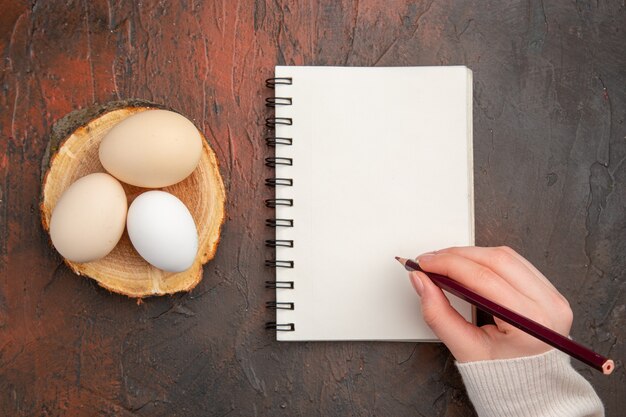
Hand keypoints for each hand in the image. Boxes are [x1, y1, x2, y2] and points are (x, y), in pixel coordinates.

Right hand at [409, 246, 572, 362]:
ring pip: (506, 256)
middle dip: (457, 255)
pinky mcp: (550, 292)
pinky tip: (469, 265)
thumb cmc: (504, 377)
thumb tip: (421, 282)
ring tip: (446, 262)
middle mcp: (549, 305)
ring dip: (471, 254)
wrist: (532, 391)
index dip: (448, 264)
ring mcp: (553, 296)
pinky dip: (488, 259)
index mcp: (530, 322)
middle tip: (429, 261)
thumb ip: (438, 314)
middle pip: (496, 260)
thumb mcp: (465, 349)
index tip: (424, 263)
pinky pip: (516, 263)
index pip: (483, 278)